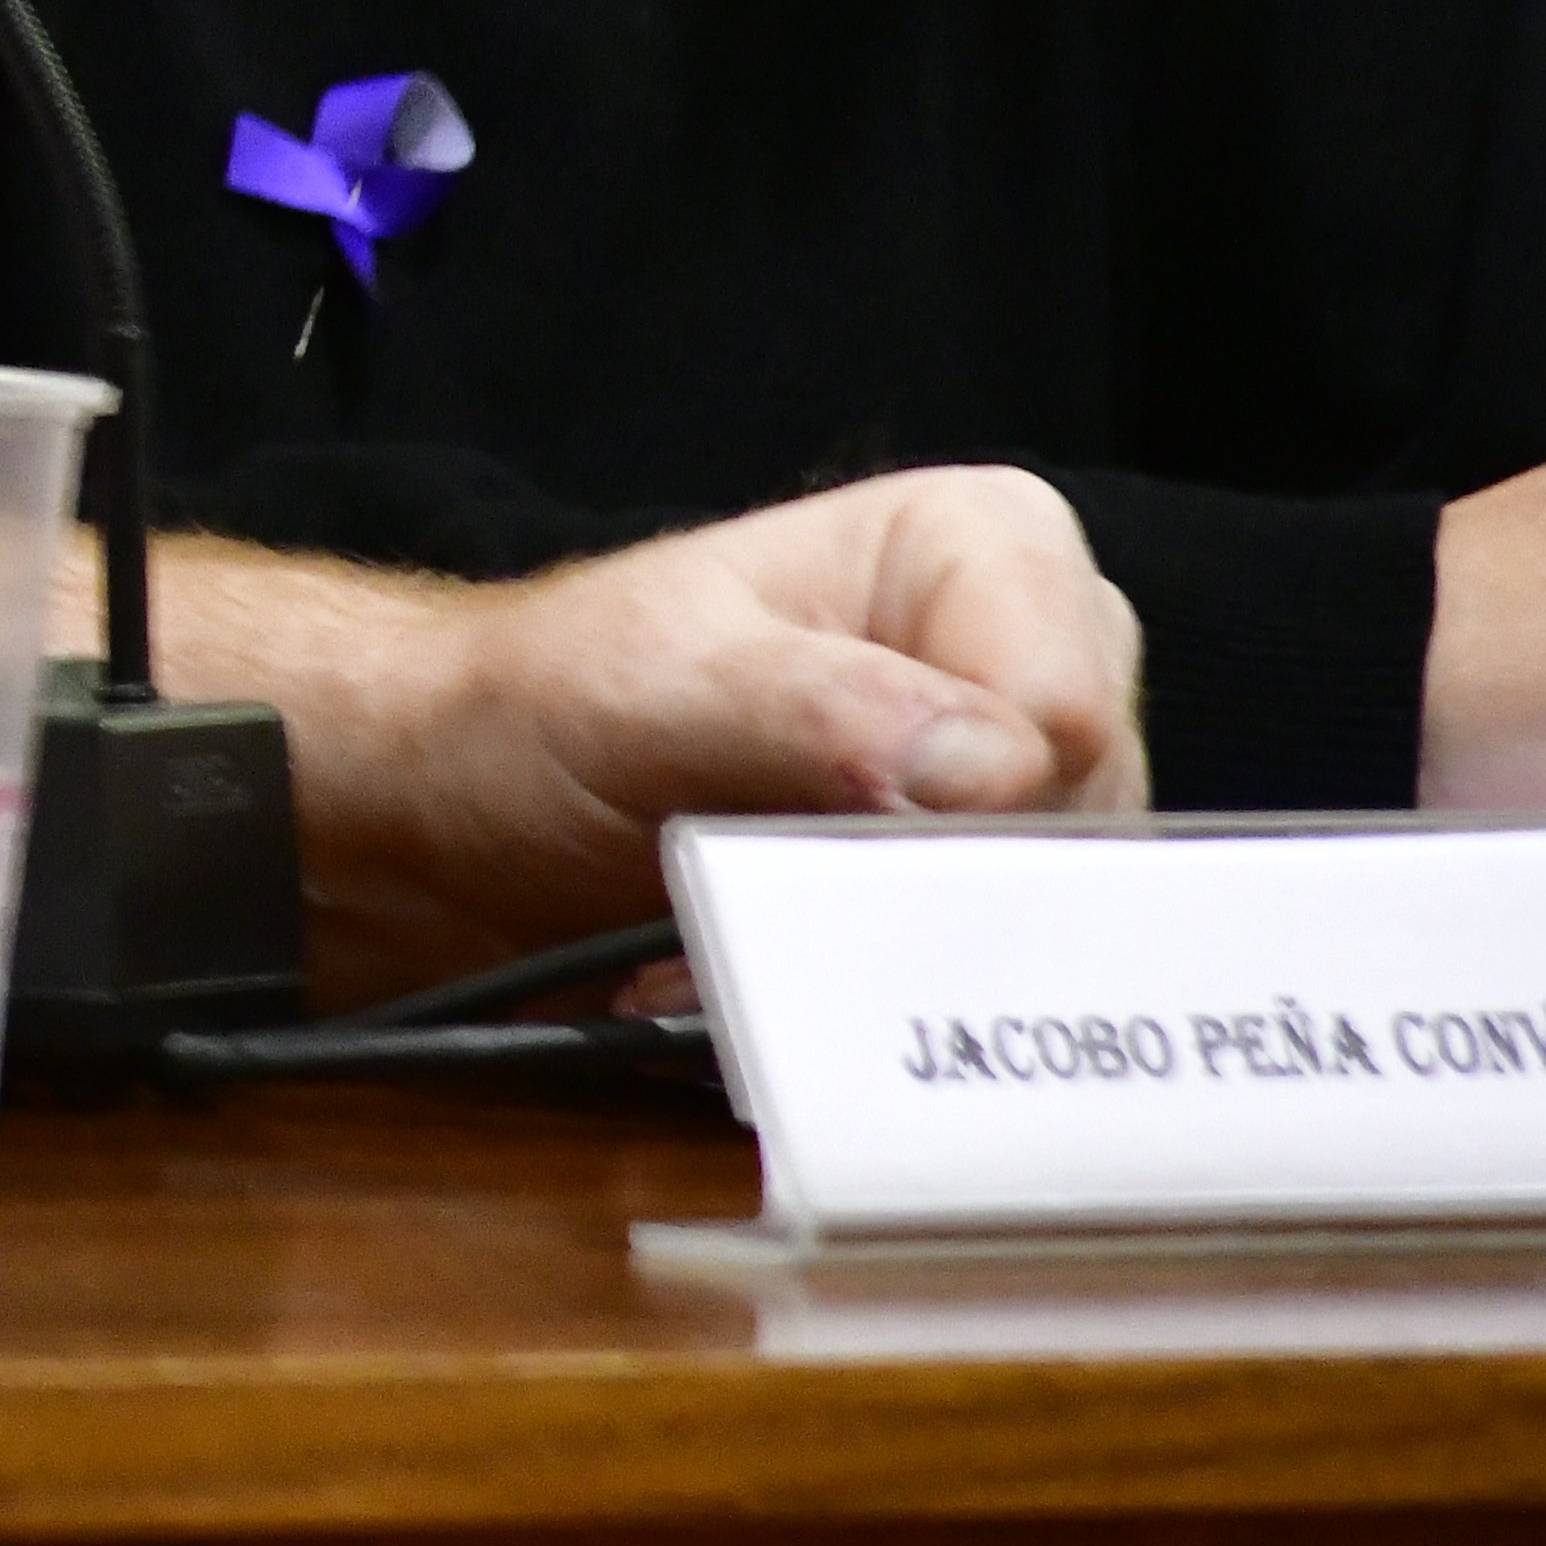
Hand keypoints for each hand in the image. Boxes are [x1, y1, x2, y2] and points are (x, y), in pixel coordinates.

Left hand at [337, 464, 1140, 966]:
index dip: (955, 796)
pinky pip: (998, 982)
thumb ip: (813, 713)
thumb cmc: (541, 712)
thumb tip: (991, 766)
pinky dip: (876, 1002)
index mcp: (985, 544)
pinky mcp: (983, 889)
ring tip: (750, 916)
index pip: (1064, 714)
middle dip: (917, 891)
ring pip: (1046, 924)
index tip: (803, 808)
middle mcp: (1033, 656)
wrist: (467, 818)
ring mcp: (1025, 787)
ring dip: (885, 957)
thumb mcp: (648, 693)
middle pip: (1077, 834)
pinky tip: (775, 968)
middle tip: (763, 881)